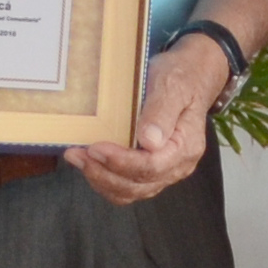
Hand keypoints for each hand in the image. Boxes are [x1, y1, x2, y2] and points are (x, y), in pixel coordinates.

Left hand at [69, 29, 228, 204]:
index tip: (96, 149)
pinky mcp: (150, 170)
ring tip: (77, 158)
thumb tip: (149, 141)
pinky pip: (126, 186)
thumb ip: (162, 112)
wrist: (190, 76)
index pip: (151, 166)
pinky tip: (88, 162)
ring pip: (129, 191)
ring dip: (100, 179)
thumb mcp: (173, 85)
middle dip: (104, 174)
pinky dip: (104, 179)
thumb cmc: (182, 77)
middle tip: (78, 154)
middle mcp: (177, 166)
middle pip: (138, 185)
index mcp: (185, 147)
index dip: (121, 162)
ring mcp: (164, 171)